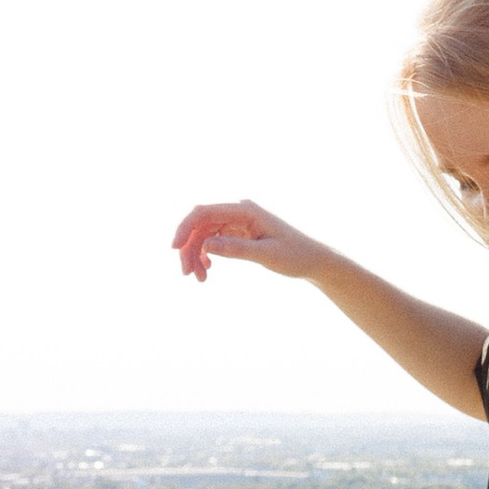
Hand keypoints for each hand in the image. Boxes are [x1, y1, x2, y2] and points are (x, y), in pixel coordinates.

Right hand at [173, 199, 333, 283]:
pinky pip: (214, 239)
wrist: (314, 260)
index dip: (185, 228)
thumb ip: (237, 249)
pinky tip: (208, 270)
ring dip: (196, 254)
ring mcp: (238, 220)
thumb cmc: (296, 256)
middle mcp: (239, 210)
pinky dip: (207, 254)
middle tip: (187, 274)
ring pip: (204, 233)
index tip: (174, 249)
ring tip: (200, 278)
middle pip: (200, 223)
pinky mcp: (239, 231)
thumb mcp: (267, 255)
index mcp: (246, 210)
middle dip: (189, 247)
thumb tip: (206, 245)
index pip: (204, 212)